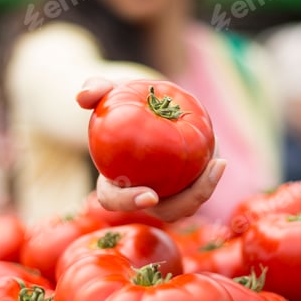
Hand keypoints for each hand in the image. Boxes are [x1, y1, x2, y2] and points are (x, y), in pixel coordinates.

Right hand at [76, 77, 226, 221]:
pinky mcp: (185, 184)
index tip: (150, 194)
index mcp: (111, 182)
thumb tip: (83, 96)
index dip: (130, 203)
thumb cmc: (118, 99)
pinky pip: (197, 186)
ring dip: (204, 190)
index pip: (115, 200)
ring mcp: (164, 192)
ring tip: (217, 164)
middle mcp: (138, 193)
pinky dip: (208, 174)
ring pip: (185, 204)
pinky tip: (217, 154)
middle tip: (201, 182)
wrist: (139, 104)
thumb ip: (94, 90)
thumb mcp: (105, 90)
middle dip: (184, 204)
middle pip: (162, 211)